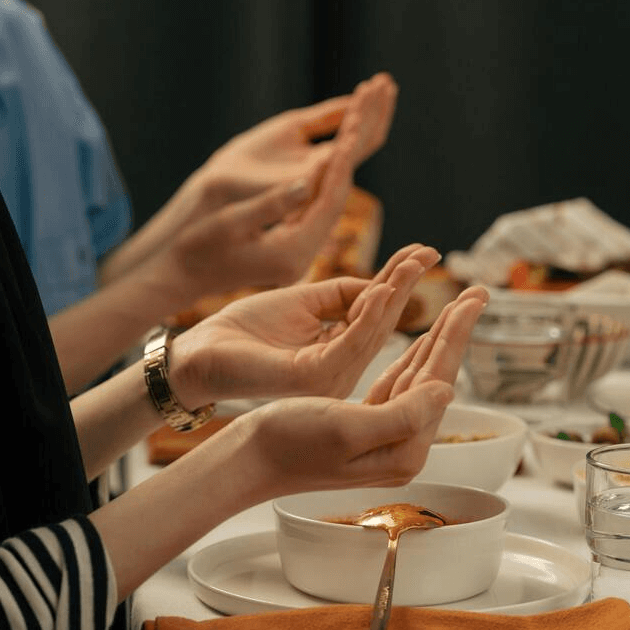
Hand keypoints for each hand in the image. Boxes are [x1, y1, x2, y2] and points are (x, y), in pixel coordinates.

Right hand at [100, 72, 397, 298]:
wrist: (180, 278)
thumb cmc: (197, 249)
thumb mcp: (231, 224)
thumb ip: (269, 206)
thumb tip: (306, 182)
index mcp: (294, 252)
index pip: (329, 202)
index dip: (339, 164)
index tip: (350, 129)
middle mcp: (306, 254)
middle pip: (338, 199)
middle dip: (350, 157)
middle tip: (365, 117)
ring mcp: (303, 251)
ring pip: (332, 201)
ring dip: (343, 163)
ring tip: (359, 124)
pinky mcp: (295, 244)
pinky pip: (319, 205)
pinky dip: (327, 176)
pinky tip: (333, 152)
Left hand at [169, 244, 438, 407]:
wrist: (199, 351)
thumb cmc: (244, 329)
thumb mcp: (303, 301)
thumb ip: (343, 294)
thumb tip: (382, 283)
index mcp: (341, 353)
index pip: (379, 313)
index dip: (401, 281)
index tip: (425, 251)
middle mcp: (342, 369)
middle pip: (384, 322)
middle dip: (408, 285)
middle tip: (430, 252)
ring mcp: (329, 378)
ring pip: (372, 331)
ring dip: (394, 294)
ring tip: (411, 263)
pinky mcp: (312, 377)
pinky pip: (349, 342)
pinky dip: (367, 315)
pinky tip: (379, 290)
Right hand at [231, 285, 488, 494]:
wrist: (246, 461)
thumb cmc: (287, 443)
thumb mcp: (346, 427)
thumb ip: (401, 414)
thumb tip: (448, 390)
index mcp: (403, 450)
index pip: (438, 379)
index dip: (456, 335)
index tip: (473, 299)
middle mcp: (401, 448)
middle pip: (436, 376)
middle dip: (456, 331)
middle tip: (480, 293)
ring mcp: (385, 439)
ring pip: (420, 377)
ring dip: (439, 339)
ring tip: (461, 308)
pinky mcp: (366, 427)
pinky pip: (399, 385)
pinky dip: (412, 356)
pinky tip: (425, 340)